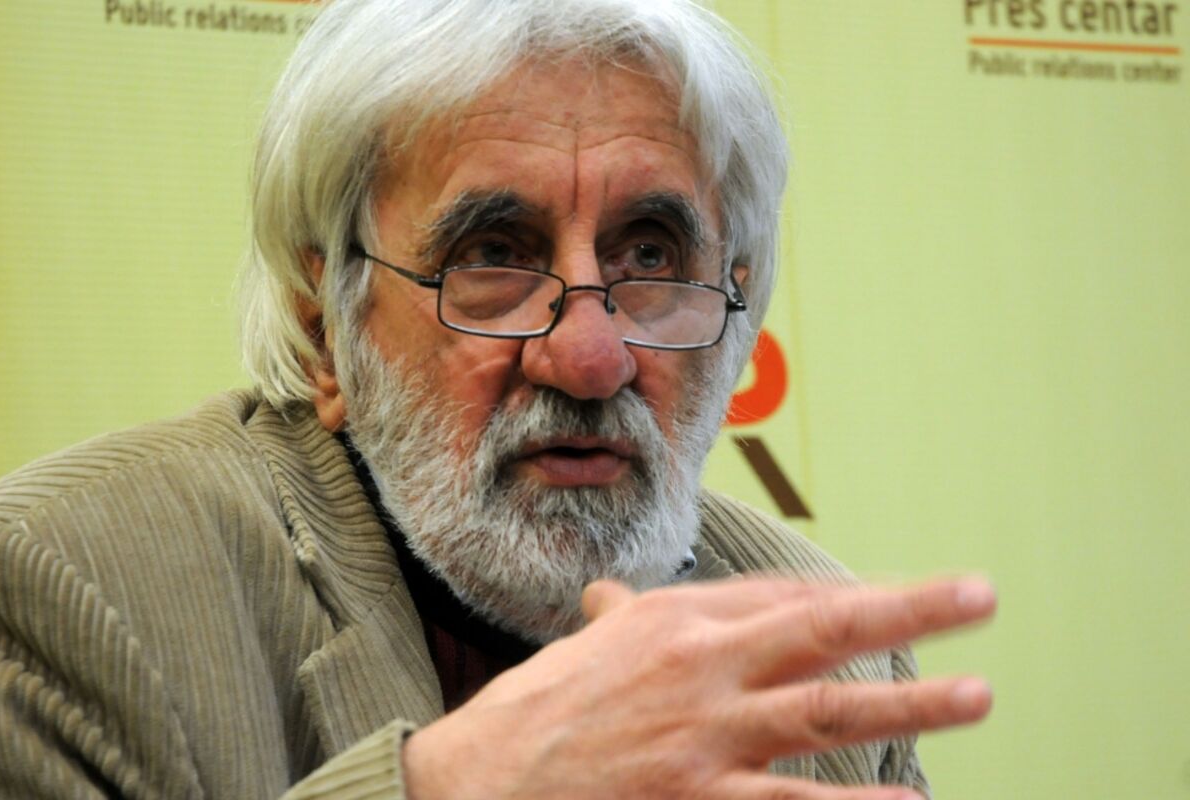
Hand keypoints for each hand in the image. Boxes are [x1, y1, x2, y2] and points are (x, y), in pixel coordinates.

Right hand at [402, 576, 995, 799]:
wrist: (481, 782)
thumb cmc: (537, 711)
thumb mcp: (587, 647)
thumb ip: (619, 619)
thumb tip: (613, 600)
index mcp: (675, 620)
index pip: (782, 598)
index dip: (851, 597)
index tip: (906, 600)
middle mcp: (700, 666)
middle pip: (822, 630)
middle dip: (909, 612)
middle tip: (979, 597)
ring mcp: (704, 737)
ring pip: (826, 712)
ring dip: (908, 705)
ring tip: (975, 696)